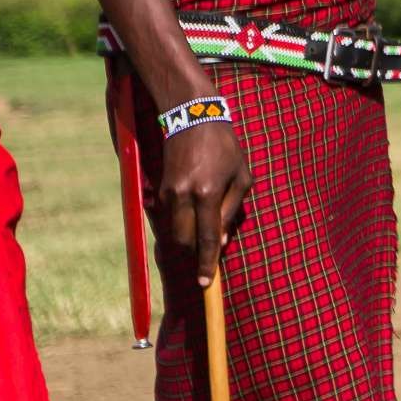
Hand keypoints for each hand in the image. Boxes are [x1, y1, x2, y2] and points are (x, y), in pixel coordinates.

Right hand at [160, 118, 252, 287]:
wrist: (192, 117)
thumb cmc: (224, 146)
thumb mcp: (241, 176)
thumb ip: (231, 210)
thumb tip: (220, 242)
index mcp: (206, 193)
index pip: (207, 238)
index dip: (207, 263)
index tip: (206, 283)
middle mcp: (183, 196)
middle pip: (183, 242)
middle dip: (193, 259)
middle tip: (205, 270)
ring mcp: (168, 194)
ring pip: (173, 234)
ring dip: (186, 247)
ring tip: (200, 252)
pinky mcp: (160, 191)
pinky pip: (169, 220)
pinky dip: (179, 230)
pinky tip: (191, 230)